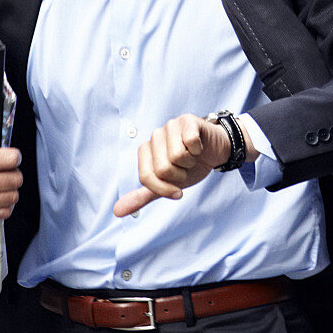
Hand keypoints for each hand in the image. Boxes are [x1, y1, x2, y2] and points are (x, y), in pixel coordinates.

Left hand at [113, 114, 237, 217]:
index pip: (146, 177)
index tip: (177, 192)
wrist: (215, 153)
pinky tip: (199, 146)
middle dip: (180, 175)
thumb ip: (143, 197)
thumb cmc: (190, 167)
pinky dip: (198, 150)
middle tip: (186, 168)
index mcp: (145, 151)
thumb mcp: (167, 186)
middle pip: (162, 168)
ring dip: (190, 162)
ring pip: (177, 155)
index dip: (164, 189)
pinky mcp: (187, 120)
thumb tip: (117, 211)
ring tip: (192, 156)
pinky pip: (190, 141)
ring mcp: (170, 126)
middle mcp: (154, 136)